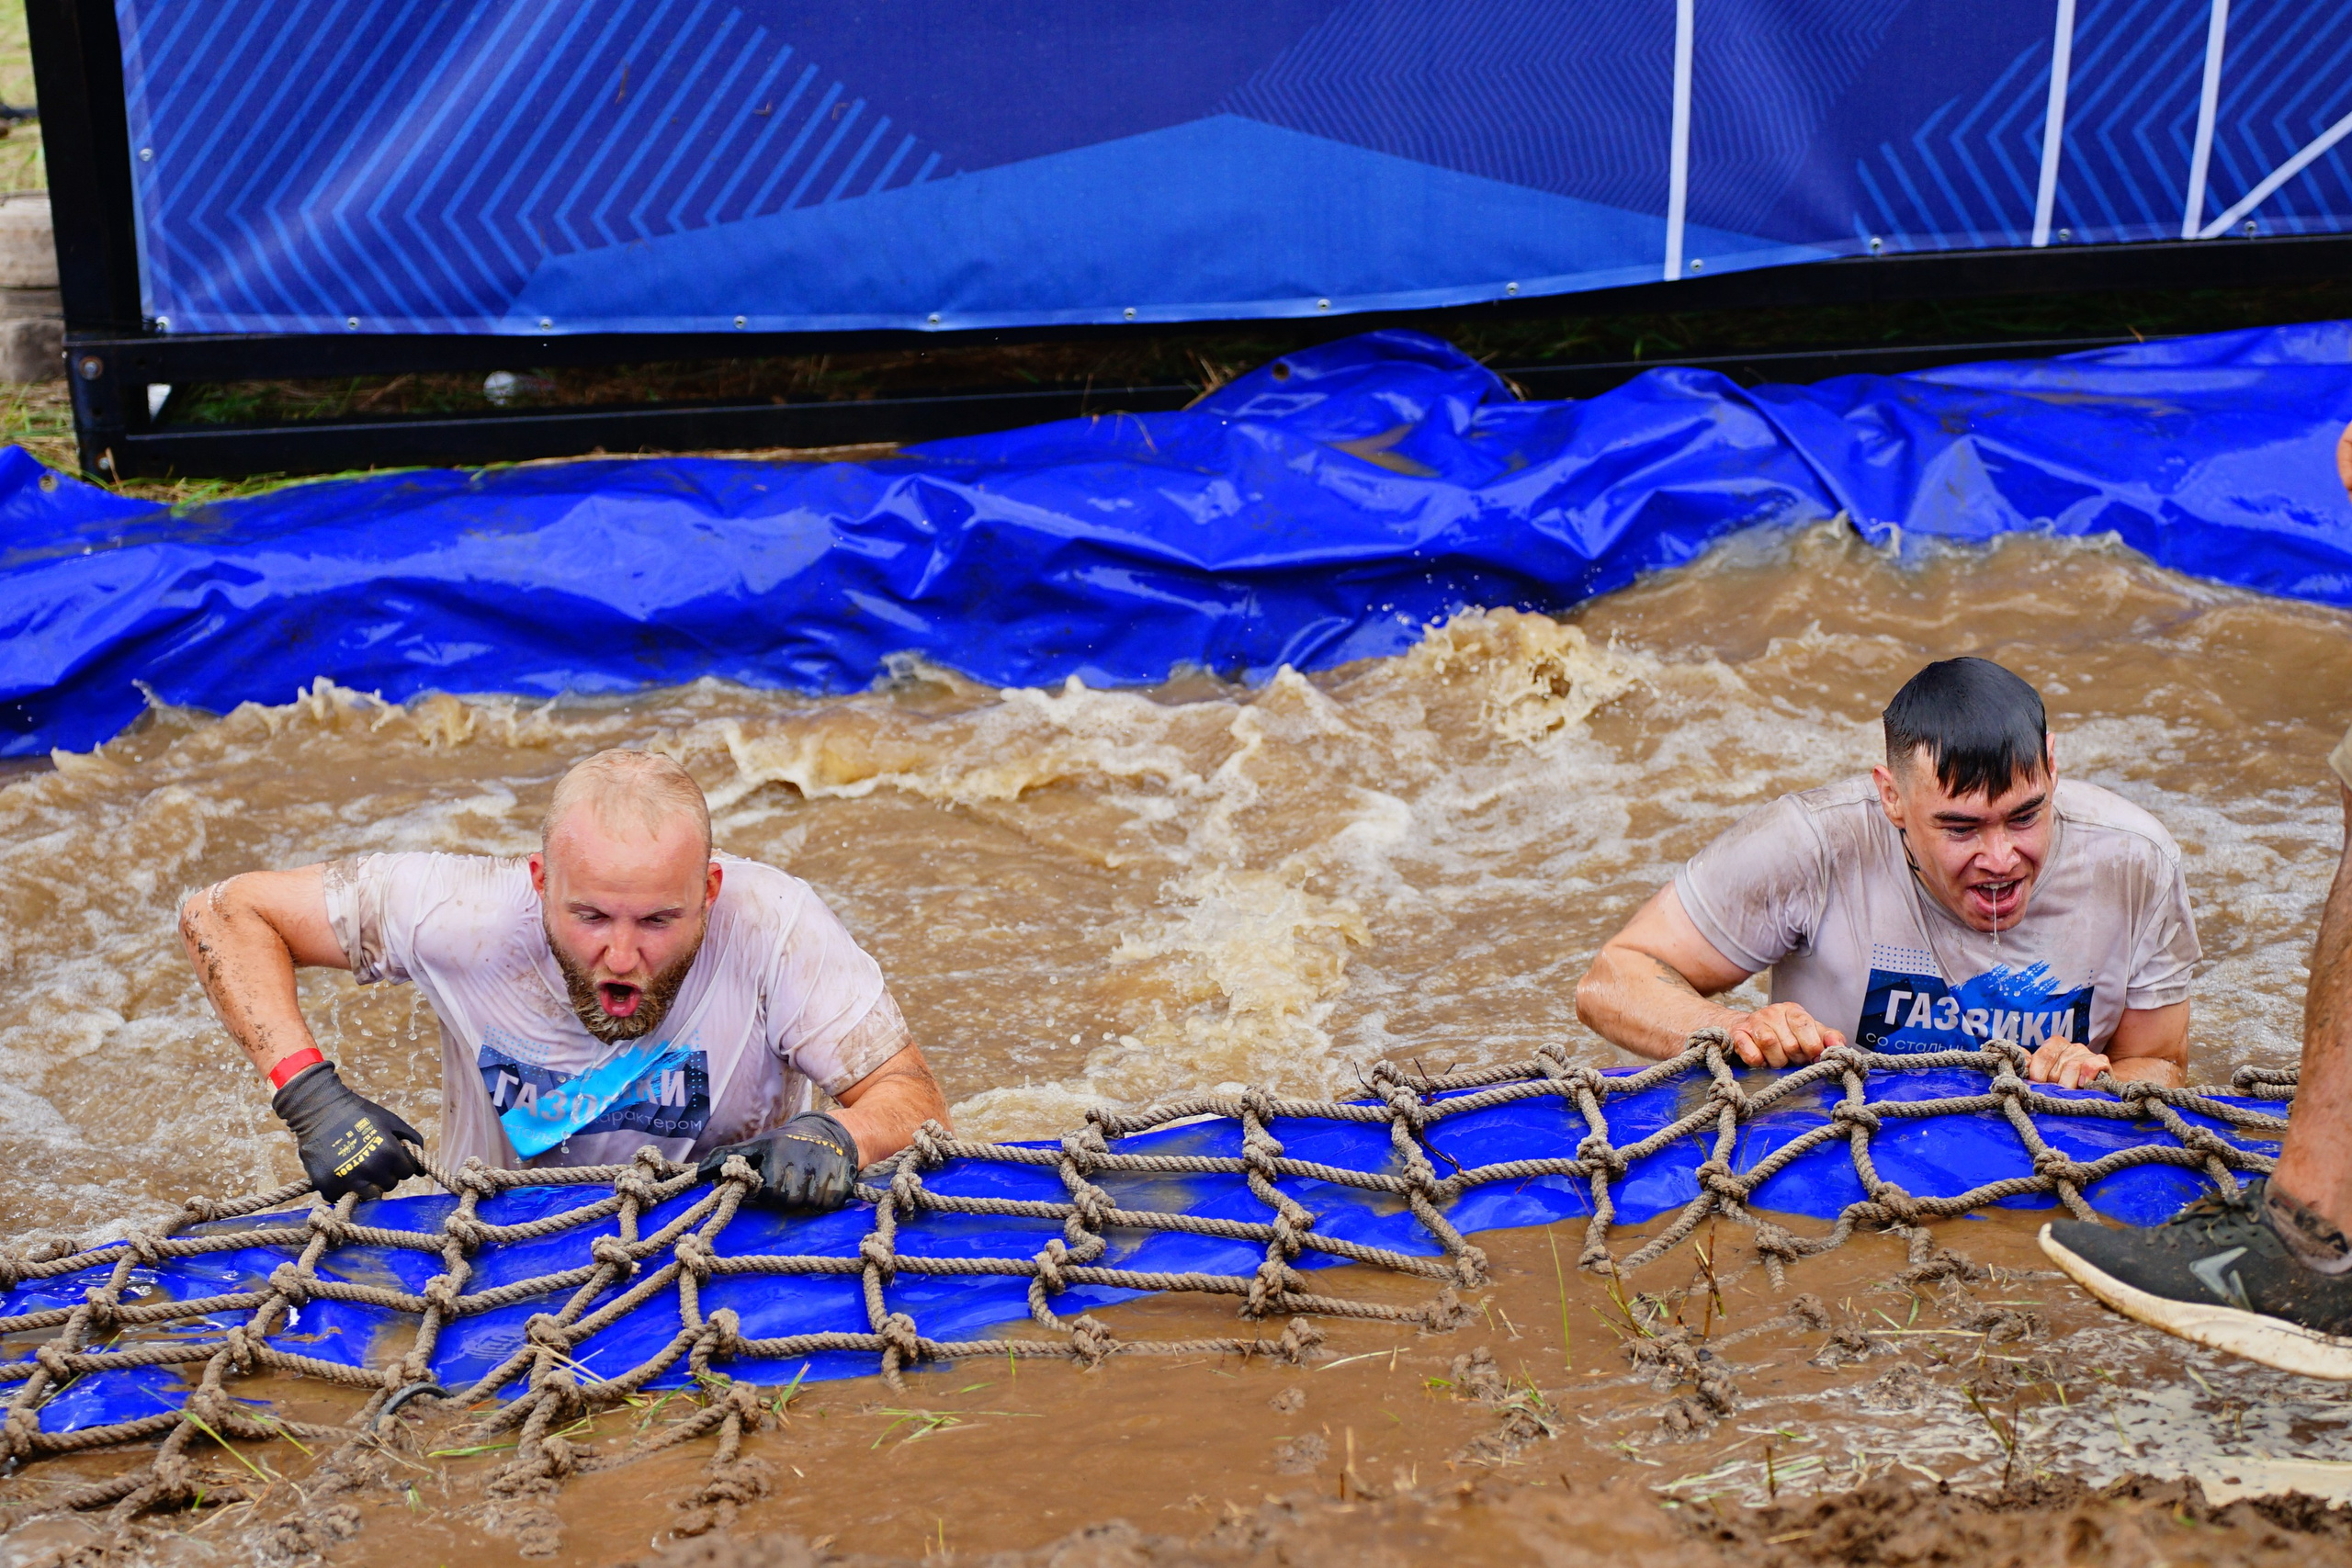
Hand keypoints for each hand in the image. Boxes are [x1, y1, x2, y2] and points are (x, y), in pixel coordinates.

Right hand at [271, 1062, 425, 1200]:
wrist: (319, 1109)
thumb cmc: (359, 1113)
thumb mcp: (391, 1121)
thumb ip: (412, 1142)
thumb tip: (421, 1171)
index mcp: (388, 1152)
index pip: (406, 1173)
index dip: (399, 1164)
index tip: (389, 1155)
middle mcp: (369, 1169)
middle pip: (389, 1185)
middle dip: (384, 1175)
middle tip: (371, 1159)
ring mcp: (347, 1180)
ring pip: (369, 1196)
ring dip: (367, 1186)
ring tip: (358, 1168)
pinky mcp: (328, 1186)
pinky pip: (343, 1198)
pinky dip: (343, 1189)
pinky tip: (340, 1172)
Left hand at [697, 1111, 860, 1211]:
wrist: (831, 1132)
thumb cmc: (786, 1144)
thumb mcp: (757, 1145)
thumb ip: (726, 1158)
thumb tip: (699, 1175)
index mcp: (776, 1151)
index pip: (766, 1191)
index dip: (767, 1190)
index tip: (771, 1180)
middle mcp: (801, 1158)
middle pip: (787, 1200)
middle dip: (786, 1195)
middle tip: (790, 1182)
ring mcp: (824, 1169)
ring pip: (807, 1204)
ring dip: (805, 1199)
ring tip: (805, 1182)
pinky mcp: (842, 1179)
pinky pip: (827, 1204)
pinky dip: (824, 1200)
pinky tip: (821, 1185)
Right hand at [1725, 1003, 1845, 1068]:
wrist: (1743, 1031)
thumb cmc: (1780, 1036)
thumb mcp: (1807, 1034)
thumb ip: (1826, 1038)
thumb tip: (1839, 1046)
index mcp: (1793, 1011)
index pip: (1806, 1025)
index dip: (1811, 1046)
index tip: (1814, 1058)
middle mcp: (1773, 1012)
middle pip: (1790, 1042)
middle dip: (1794, 1058)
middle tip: (1791, 1059)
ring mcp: (1754, 1022)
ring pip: (1770, 1045)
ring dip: (1776, 1061)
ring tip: (1776, 1059)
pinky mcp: (1738, 1034)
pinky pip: (1751, 1054)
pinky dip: (1758, 1062)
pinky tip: (1761, 1060)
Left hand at [2027, 1038, 2111, 1089]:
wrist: (2096, 1091)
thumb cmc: (2064, 1083)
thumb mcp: (2044, 1074)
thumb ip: (2029, 1066)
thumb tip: (2014, 1060)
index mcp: (2054, 1045)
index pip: (2042, 1057)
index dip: (2038, 1075)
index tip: (2039, 1086)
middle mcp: (2071, 1046)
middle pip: (2056, 1066)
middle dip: (2054, 1084)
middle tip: (2056, 1093)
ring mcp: (2087, 1053)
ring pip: (2072, 1068)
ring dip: (2069, 1085)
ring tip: (2069, 1093)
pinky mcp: (2102, 1062)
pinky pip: (2091, 1067)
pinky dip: (2086, 1078)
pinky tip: (2083, 1086)